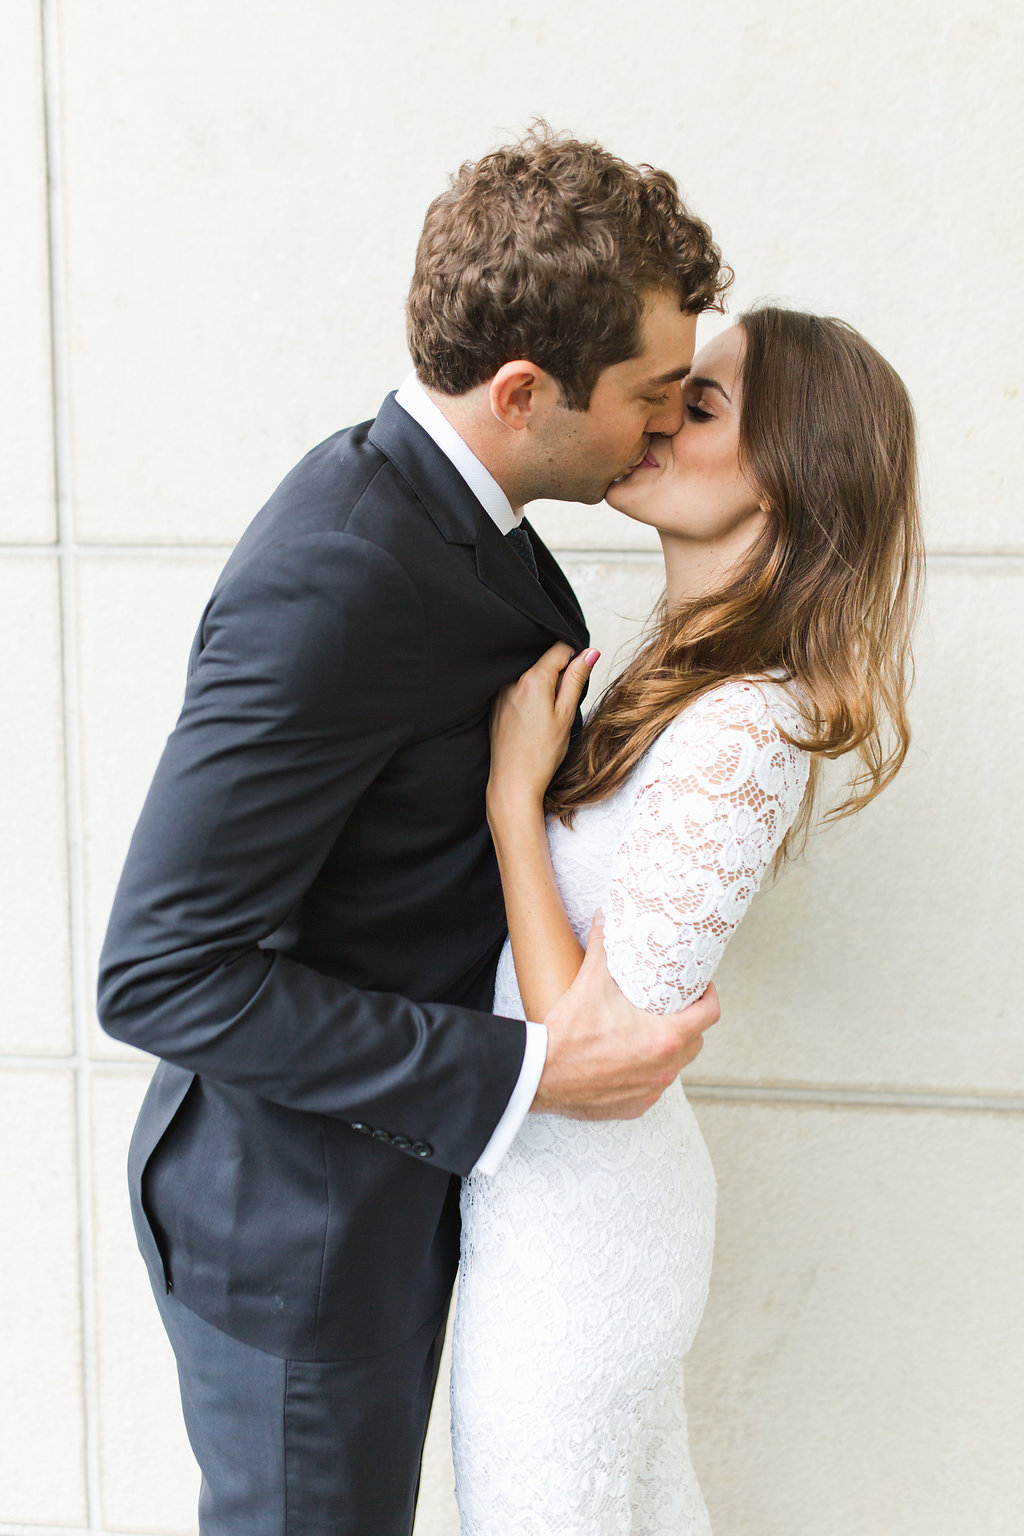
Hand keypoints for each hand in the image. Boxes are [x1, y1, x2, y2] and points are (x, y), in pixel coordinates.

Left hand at [487, 642, 599, 813]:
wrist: (513, 780)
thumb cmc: (541, 753)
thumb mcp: (566, 713)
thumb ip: (576, 678)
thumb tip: (589, 652)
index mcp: (533, 679)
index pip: (559, 648)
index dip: (575, 657)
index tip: (580, 675)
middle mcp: (512, 680)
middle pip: (543, 660)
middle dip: (558, 672)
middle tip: (564, 700)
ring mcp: (501, 692)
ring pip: (530, 674)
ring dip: (543, 684)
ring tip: (547, 713)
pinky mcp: (496, 704)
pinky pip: (517, 688)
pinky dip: (529, 695)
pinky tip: (533, 718)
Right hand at [533, 910, 719, 1118]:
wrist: (540, 1075)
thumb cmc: (568, 1035)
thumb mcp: (590, 983)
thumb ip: (603, 947)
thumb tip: (604, 919)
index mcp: (664, 1038)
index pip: (709, 1015)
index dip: (708, 996)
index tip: (698, 986)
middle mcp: (665, 1068)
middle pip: (695, 1040)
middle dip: (688, 1021)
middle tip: (671, 1005)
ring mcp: (651, 1091)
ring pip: (675, 1065)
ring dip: (668, 1048)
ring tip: (649, 1029)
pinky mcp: (635, 1106)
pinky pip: (653, 1086)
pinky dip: (648, 1072)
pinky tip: (630, 1059)